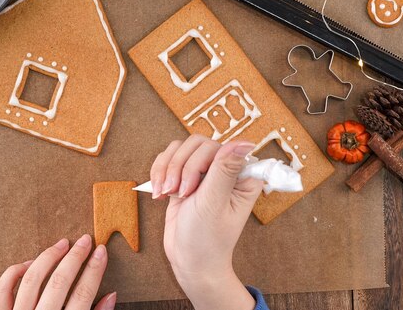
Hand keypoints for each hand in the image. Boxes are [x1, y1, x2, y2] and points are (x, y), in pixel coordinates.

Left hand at [0, 235, 115, 309]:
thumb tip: (111, 295)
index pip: (83, 294)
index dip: (94, 270)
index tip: (102, 251)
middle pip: (59, 282)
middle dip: (75, 257)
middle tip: (86, 240)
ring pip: (32, 279)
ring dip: (49, 256)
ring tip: (62, 243)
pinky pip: (4, 288)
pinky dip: (16, 271)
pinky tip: (31, 263)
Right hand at [150, 135, 262, 309]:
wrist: (189, 261)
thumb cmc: (207, 239)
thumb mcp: (214, 204)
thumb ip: (224, 170)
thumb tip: (244, 142)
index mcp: (242, 176)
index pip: (217, 147)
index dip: (199, 163)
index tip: (191, 189)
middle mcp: (224, 171)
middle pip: (195, 145)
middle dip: (180, 168)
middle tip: (178, 193)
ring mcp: (203, 173)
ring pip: (179, 149)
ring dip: (167, 170)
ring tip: (166, 193)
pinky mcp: (184, 178)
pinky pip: (168, 159)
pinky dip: (159, 173)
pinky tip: (160, 193)